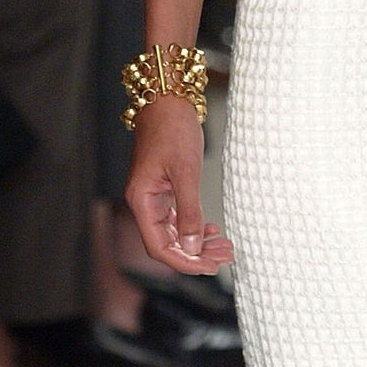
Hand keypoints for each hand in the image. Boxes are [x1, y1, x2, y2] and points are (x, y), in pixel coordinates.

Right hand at [125, 95, 233, 276]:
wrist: (167, 99)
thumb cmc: (172, 128)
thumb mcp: (186, 171)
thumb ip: (189, 210)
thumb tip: (192, 245)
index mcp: (142, 200)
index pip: (159, 246)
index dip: (183, 261)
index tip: (209, 267)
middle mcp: (144, 202)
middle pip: (168, 243)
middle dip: (196, 254)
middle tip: (225, 257)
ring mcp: (153, 196)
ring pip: (174, 232)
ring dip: (198, 242)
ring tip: (224, 247)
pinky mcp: (163, 189)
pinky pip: (177, 218)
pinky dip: (194, 226)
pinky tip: (210, 230)